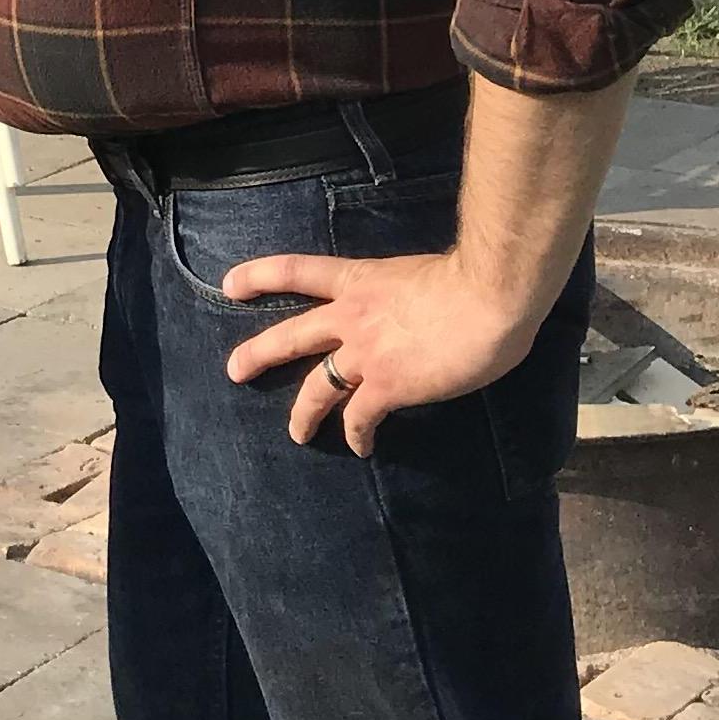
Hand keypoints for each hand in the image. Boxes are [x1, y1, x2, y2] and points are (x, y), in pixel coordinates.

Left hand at [218, 241, 560, 458]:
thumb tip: (421, 312)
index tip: (229, 283)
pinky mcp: (388, 386)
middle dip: (258, 354)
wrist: (489, 295)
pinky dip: (357, 436)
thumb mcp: (424, 274)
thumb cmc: (473, 277)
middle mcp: (353, 316)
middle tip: (234, 370)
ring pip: (317, 388)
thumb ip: (408, 295)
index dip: (260, 275)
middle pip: (291, 336)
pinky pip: (360, 418)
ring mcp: (366, 354)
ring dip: (302, 414)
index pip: (298, 271)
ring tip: (296, 433)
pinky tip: (361, 448)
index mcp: (361, 280)